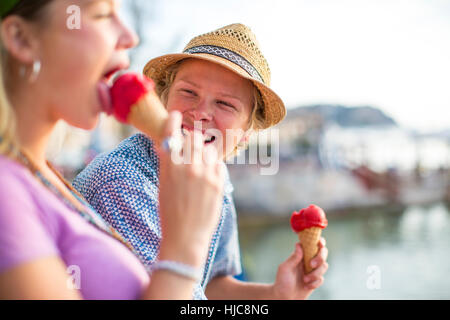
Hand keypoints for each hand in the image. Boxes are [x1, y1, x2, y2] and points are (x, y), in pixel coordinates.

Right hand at [158, 111, 224, 267]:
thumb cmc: (170, 213)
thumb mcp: (163, 184)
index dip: (173, 121)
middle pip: (194, 138)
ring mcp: (206, 173)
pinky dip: (214, 166)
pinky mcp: (219, 182)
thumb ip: (168, 163)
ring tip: (200, 169)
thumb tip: (170, 145)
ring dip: (205, 153)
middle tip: (190, 152)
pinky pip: (219, 163)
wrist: (186, 237)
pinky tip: (208, 178)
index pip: (171, 133)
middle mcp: (188, 166)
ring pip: (209, 149)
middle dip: (192, 141)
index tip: (176, 115)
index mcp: (169, 166)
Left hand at [271, 238, 327, 299]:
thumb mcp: (285, 268)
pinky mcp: (315, 280)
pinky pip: (321, 279)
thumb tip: (299, 244)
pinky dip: (314, 283)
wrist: (284, 297)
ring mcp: (312, 270)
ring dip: (315, 274)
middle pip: (323, 253)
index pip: (312, 244)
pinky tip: (306, 286)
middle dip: (320, 258)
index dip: (319, 241)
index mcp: (300, 254)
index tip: (320, 243)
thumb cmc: (282, 281)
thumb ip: (293, 257)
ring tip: (304, 280)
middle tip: (311, 265)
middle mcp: (308, 260)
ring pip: (324, 266)